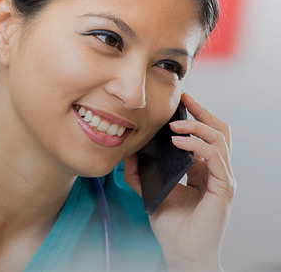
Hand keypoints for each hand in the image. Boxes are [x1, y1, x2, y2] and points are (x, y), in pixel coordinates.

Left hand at [123, 92, 235, 270]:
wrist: (181, 252)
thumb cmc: (170, 224)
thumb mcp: (150, 191)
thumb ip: (139, 173)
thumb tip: (127, 152)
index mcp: (202, 168)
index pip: (206, 134)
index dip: (196, 115)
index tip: (180, 101)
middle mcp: (216, 169)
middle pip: (219, 130)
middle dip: (202, 111)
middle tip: (185, 98)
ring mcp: (222, 177)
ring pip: (220, 138)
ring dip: (198, 125)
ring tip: (175, 123)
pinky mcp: (222, 187)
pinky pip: (214, 157)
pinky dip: (197, 144)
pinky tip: (178, 140)